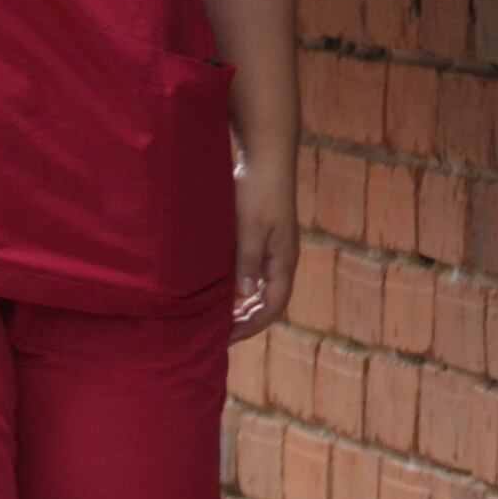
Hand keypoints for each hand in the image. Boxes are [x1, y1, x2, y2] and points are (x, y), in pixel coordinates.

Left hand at [230, 141, 289, 338]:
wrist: (265, 160)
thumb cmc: (258, 192)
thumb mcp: (250, 228)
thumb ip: (247, 261)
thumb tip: (243, 296)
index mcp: (283, 262)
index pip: (272, 307)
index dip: (251, 326)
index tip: (225, 338)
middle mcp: (280, 260)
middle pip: (267, 302)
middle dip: (245, 321)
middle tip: (216, 334)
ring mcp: (272, 249)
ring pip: (258, 288)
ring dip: (240, 305)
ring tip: (214, 318)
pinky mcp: (260, 238)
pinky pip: (250, 271)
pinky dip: (236, 286)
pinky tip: (216, 289)